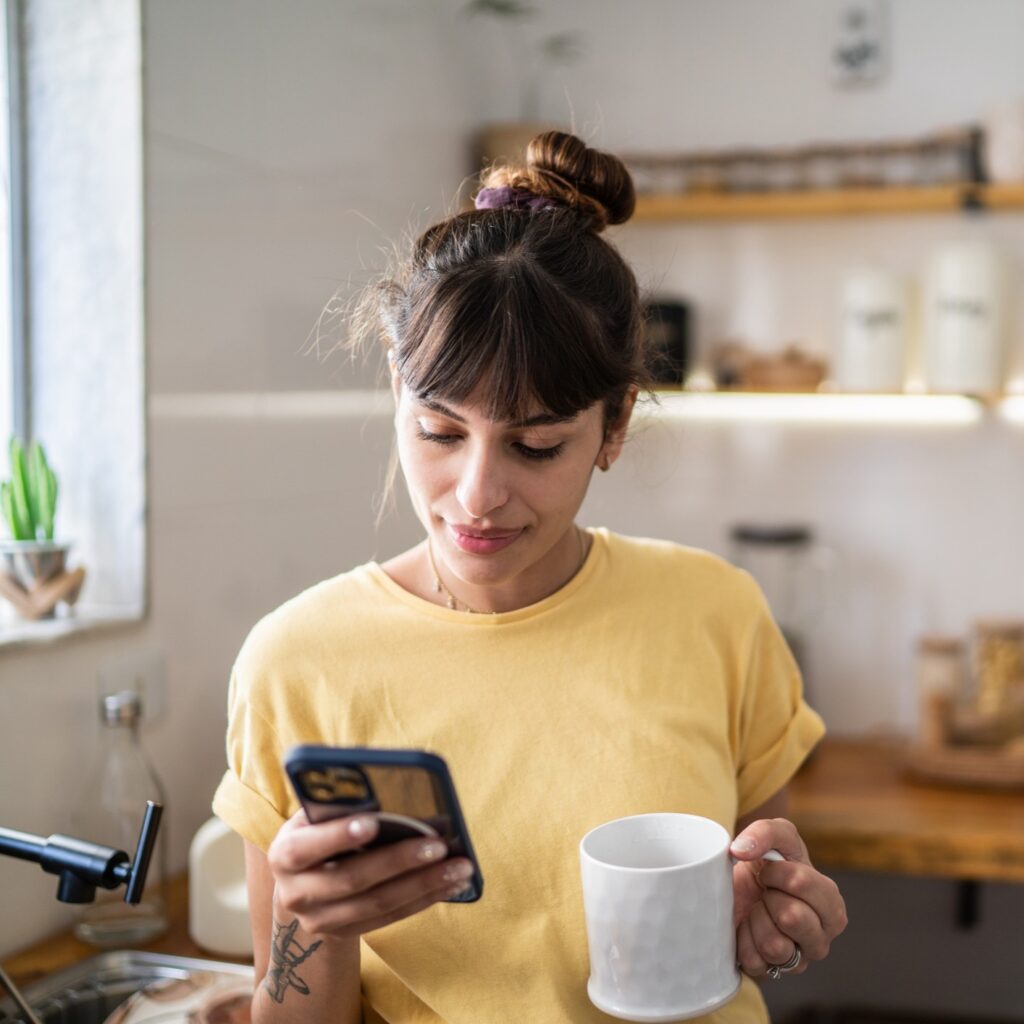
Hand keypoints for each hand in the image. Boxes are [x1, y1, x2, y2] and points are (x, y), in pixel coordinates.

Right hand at [267, 810, 474, 938]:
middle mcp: (297, 894)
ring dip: (423, 884)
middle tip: (439, 844)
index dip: (337, 836)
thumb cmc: (316, 834)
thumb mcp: (313, 818)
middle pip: (353, 879)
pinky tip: (451, 883)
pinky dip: (424, 899)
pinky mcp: (346, 933)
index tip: (373, 822)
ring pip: (378, 903)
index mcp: (284, 855)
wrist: (300, 887)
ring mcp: (321, 920)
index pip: (307, 848)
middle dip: (399, 860)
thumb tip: (383, 792)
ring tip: (459, 866)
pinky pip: (391, 917)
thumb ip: (337, 806)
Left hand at [730, 817, 846, 978]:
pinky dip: (742, 940)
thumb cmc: (764, 864)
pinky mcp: (771, 975)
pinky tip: (747, 930)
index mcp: (831, 905)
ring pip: (775, 945)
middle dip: (769, 896)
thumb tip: (741, 849)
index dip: (776, 871)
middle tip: (766, 893)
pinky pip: (755, 961)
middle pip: (792, 917)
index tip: (770, 871)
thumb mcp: (774, 835)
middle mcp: (821, 939)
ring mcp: (797, 961)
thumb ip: (765, 832)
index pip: (802, 883)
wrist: (735, 889)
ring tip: (758, 911)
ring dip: (756, 920)